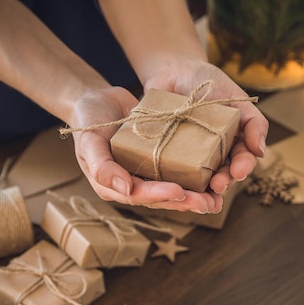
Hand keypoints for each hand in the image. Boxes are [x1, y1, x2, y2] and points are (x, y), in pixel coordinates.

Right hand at [68, 85, 222, 212]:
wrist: (96, 100)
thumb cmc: (87, 120)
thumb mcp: (88, 141)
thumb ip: (102, 167)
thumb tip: (126, 189)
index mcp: (112, 186)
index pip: (138, 195)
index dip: (159, 195)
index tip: (180, 192)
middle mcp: (131, 185)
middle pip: (160, 198)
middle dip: (185, 202)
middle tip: (208, 203)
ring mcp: (146, 174)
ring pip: (173, 190)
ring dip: (195, 196)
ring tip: (216, 200)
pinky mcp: (158, 162)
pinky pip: (178, 172)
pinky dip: (196, 177)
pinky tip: (215, 178)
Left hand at [143, 58, 268, 194]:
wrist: (172, 71)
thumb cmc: (209, 83)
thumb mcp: (236, 97)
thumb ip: (253, 122)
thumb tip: (261, 152)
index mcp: (233, 145)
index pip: (242, 161)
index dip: (242, 168)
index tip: (238, 171)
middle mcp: (213, 157)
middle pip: (221, 176)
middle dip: (222, 183)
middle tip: (218, 185)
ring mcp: (190, 160)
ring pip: (198, 182)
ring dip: (201, 192)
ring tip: (201, 195)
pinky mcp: (167, 160)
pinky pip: (171, 176)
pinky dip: (173, 185)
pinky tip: (174, 190)